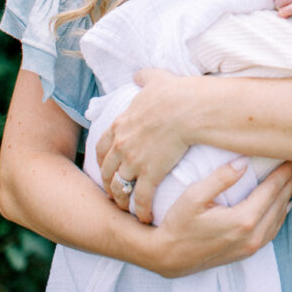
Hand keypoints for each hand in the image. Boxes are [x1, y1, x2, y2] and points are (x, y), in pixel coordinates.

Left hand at [97, 69, 191, 222]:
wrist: (188, 109)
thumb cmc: (175, 93)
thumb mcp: (155, 80)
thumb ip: (144, 77)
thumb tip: (139, 74)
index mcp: (121, 124)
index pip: (102, 147)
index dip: (103, 160)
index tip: (107, 168)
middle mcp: (122, 145)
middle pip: (107, 171)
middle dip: (108, 184)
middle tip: (113, 193)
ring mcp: (134, 161)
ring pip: (119, 188)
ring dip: (121, 200)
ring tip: (126, 209)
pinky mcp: (150, 173)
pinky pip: (140, 198)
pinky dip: (141, 210)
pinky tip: (145, 218)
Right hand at [150, 158, 291, 277]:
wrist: (167, 257)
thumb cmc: (177, 223)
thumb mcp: (194, 196)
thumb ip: (221, 178)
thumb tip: (245, 161)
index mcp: (243, 220)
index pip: (272, 188)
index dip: (285, 170)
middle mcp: (252, 236)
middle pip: (280, 202)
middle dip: (291, 180)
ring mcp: (251, 247)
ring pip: (279, 217)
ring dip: (288, 195)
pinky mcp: (246, 252)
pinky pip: (272, 230)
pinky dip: (281, 214)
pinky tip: (285, 204)